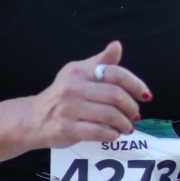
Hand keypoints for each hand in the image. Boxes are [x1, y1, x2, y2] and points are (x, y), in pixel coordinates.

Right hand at [24, 42, 148, 146]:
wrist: (33, 118)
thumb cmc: (61, 96)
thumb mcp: (77, 74)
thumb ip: (100, 62)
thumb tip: (117, 46)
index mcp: (79, 71)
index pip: (115, 73)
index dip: (135, 84)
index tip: (146, 95)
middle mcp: (73, 88)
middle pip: (115, 96)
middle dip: (131, 108)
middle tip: (134, 115)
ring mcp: (69, 109)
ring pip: (110, 115)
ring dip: (124, 123)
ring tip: (127, 127)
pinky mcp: (67, 129)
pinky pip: (99, 132)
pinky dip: (112, 135)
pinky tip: (113, 134)